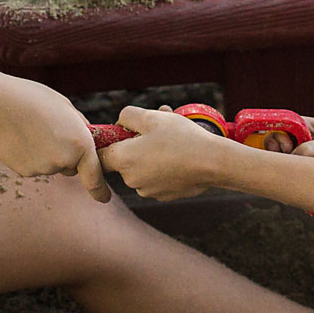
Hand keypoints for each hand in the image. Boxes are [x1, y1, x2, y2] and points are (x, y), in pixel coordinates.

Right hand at [0, 76, 110, 201]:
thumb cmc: (31, 99)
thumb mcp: (65, 106)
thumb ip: (79, 125)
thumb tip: (85, 135)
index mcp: (81, 144)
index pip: (95, 176)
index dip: (101, 190)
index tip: (104, 198)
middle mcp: (65, 161)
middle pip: (71, 166)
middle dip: (66, 155)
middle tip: (48, 131)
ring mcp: (44, 169)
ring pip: (50, 165)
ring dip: (45, 153)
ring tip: (30, 130)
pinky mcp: (25, 172)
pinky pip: (33, 166)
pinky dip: (29, 156)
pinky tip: (19, 138)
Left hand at [101, 105, 235, 199]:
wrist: (213, 163)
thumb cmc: (181, 138)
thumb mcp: (152, 116)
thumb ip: (127, 115)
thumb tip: (120, 123)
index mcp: (122, 160)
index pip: (100, 156)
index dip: (108, 143)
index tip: (121, 134)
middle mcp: (131, 180)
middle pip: (123, 161)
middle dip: (135, 146)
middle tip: (156, 131)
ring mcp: (148, 191)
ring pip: (141, 169)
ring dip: (150, 156)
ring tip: (172, 141)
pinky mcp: (163, 196)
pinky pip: (156, 178)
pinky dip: (163, 168)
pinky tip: (179, 156)